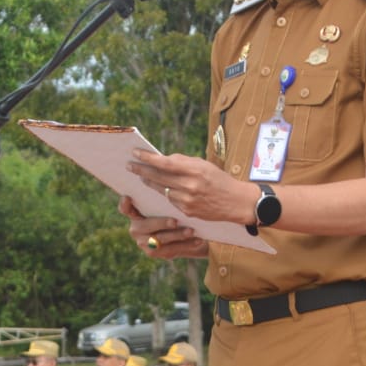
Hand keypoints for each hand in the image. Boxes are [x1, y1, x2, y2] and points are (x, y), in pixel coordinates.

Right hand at [119, 196, 206, 258]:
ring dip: (177, 235)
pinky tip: (198, 240)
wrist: (185, 234)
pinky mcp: (154, 253)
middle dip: (161, 223)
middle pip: (146, 225)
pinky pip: (171, 249)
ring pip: (160, 239)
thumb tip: (172, 185)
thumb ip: (166, 198)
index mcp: (135, 213)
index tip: (128, 197)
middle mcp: (136, 228)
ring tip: (191, 231)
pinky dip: (186, 245)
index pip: (125, 209)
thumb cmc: (175, 211)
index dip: (124, 205)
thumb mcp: (169, 204)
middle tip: (175, 221)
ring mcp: (144, 242)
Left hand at [126, 149, 254, 224]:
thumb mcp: (204, 165)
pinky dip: (165, 193)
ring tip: (142, 176)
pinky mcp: (187, 211)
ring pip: (162, 189)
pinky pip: (171, 200)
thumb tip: (163, 160)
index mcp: (195, 170)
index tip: (136, 153)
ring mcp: (187, 200)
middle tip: (130, 166)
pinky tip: (161, 189)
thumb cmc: (220, 179)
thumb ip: (184, 162)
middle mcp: (190, 186)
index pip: (165, 163)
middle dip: (142, 170)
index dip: (148, 158)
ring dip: (150, 182)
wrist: (236, 202)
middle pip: (158, 177)